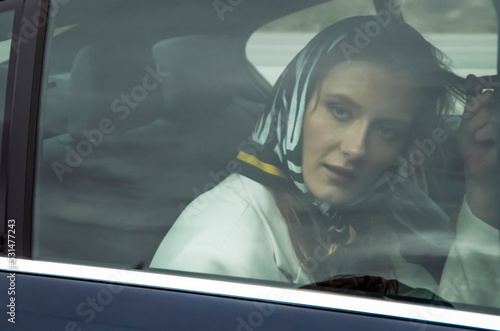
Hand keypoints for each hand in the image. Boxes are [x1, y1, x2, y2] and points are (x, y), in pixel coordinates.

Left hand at [458, 74, 497, 226]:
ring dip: (476, 126)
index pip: (494, 86)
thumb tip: (472, 77)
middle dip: (475, 112)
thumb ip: (473, 99)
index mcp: (497, 108)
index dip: (487, 81)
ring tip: (478, 137)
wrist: (478, 170)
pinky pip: (493, 128)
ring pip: (489, 113)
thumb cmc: (475, 146)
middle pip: (490, 98)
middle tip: (474, 128)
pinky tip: (484, 142)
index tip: (476, 84)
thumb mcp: (469, 119)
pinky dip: (482, 134)